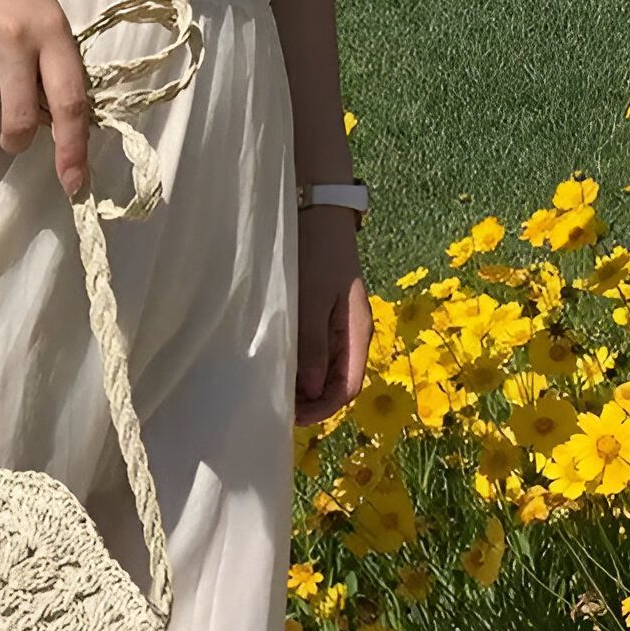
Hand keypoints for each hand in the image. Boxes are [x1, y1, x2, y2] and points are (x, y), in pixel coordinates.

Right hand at [0, 0, 92, 197]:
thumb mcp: (43, 16)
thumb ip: (50, 65)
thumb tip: (50, 127)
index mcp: (52, 32)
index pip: (70, 101)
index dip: (73, 148)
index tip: (73, 184)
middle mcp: (14, 39)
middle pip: (18, 122)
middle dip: (14, 140)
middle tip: (11, 138)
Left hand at [295, 206, 371, 425]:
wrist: (319, 212)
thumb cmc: (316, 253)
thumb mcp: (311, 300)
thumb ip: (311, 345)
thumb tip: (310, 391)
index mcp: (357, 333)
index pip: (347, 389)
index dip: (321, 410)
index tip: (291, 418)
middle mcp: (351, 334)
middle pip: (336, 384)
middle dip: (311, 403)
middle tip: (275, 408)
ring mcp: (338, 326)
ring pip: (325, 371)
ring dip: (303, 387)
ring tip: (273, 391)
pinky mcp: (323, 316)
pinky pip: (315, 352)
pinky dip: (299, 366)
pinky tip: (278, 366)